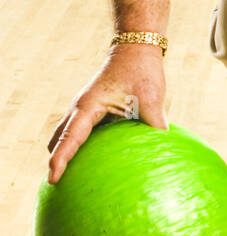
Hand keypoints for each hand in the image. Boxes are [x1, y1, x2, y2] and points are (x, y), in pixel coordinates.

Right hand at [47, 44, 168, 183]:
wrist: (136, 49)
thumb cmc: (142, 70)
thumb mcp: (152, 96)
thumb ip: (156, 121)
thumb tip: (164, 146)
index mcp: (88, 106)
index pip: (69, 138)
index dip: (59, 160)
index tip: (52, 179)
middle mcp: (80, 108)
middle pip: (57, 140)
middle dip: (55, 161)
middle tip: (58, 187)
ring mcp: (84, 108)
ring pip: (65, 135)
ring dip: (64, 152)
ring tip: (70, 179)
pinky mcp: (93, 109)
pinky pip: (79, 131)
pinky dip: (77, 145)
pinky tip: (95, 161)